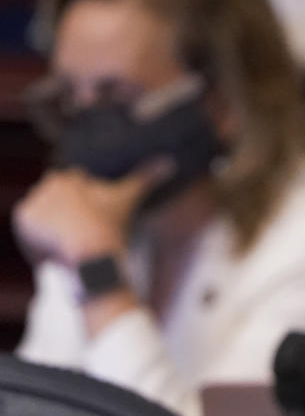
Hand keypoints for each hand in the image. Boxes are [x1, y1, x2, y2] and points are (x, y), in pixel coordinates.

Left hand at [13, 162, 169, 267]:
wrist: (89, 254)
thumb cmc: (110, 227)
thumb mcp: (128, 199)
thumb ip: (146, 177)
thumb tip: (170, 162)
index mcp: (69, 178)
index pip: (75, 193)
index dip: (86, 211)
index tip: (93, 225)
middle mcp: (46, 184)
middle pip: (58, 204)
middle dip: (68, 218)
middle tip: (83, 236)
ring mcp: (33, 201)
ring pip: (45, 217)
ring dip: (54, 228)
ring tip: (71, 243)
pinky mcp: (23, 219)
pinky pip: (29, 229)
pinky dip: (38, 238)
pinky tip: (56, 247)